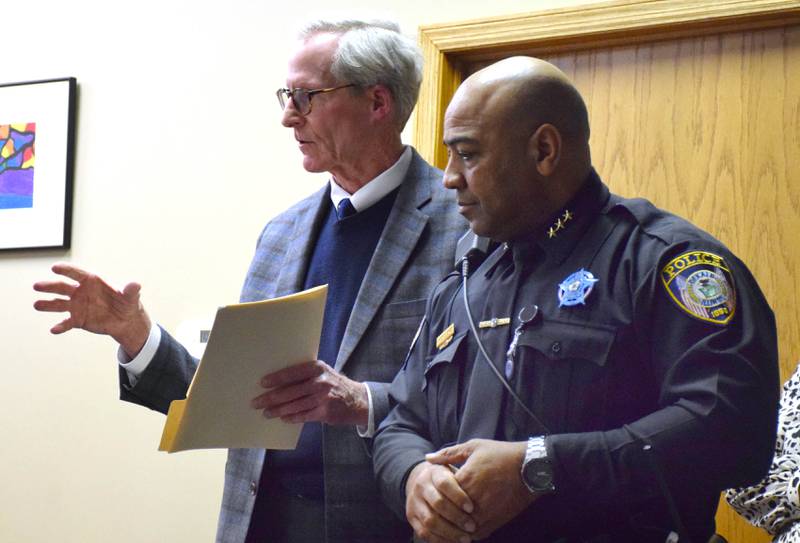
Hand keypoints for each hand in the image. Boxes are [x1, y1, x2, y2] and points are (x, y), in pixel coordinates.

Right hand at [32, 263, 150, 356]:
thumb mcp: (131, 297)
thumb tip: (136, 284)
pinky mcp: (78, 319)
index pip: (77, 273)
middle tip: (37, 286)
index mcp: (92, 281)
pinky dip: (61, 326)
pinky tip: (54, 330)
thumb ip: (130, 290)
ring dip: (47, 304)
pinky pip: (67, 323)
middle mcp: (80, 291)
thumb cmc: (127, 303)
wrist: (125, 320)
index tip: (54, 267)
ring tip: (36, 305)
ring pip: (59, 304)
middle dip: (49, 286)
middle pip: (62, 287)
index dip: (66, 270)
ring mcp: (77, 305)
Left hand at [251, 360, 368, 424]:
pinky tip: (283, 418)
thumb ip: (305, 375)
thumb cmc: (334, 385)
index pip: (292, 373)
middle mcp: (320, 382)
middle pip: (290, 391)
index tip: (262, 383)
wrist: (357, 400)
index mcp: (317, 368)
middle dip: (271, 398)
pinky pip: (303, 416)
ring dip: (277, 410)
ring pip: (294, 405)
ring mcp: (322, 398)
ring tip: (266, 413)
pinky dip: (291, 417)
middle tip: (257, 402)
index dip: (276, 379)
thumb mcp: (323, 373)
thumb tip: (278, 382)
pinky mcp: (324, 412)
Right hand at [405, 461, 475, 542]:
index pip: (444, 484)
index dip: (458, 497)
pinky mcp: (411, 517)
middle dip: (457, 517)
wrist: (421, 482)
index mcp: (433, 472)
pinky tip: (454, 542)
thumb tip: (477, 482)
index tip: (472, 508)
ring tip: (466, 538)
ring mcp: (414, 502)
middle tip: (472, 527)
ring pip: (430, 521)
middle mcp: (420, 486)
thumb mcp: (453, 469)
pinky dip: (440, 540)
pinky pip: (424, 532)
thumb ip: (463, 474)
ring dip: (449, 532)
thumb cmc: (448, 478)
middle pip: (437, 503)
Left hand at [426, 439, 535, 539]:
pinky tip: (463, 527)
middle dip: (442, 510)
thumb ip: (449, 454)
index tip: (437, 488)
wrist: (530, 468)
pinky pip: (476, 534)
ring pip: (460, 527)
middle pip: (448, 512)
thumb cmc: (501, 454)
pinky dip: (467, 533)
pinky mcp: (495, 522)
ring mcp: (485, 512)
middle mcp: (474, 498)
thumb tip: (428, 458)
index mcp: (466, 478)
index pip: (441, 492)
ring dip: (453, 525)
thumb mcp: (474, 447)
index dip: (437, 492)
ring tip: (449, 519)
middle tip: (437, 508)